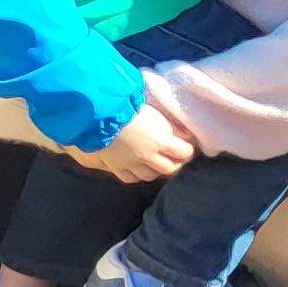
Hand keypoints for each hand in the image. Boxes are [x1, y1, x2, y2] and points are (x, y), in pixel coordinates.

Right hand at [77, 103, 196, 181]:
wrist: (98, 114)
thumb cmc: (128, 109)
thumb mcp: (155, 114)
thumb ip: (170, 126)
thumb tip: (184, 135)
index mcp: (160, 141)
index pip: (184, 153)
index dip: (188, 150)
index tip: (187, 146)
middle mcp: (147, 155)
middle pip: (170, 169)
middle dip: (176, 163)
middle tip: (175, 157)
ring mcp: (130, 163)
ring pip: (150, 176)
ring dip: (156, 170)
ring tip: (157, 163)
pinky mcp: (115, 166)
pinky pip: (130, 178)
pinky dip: (137, 175)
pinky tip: (138, 168)